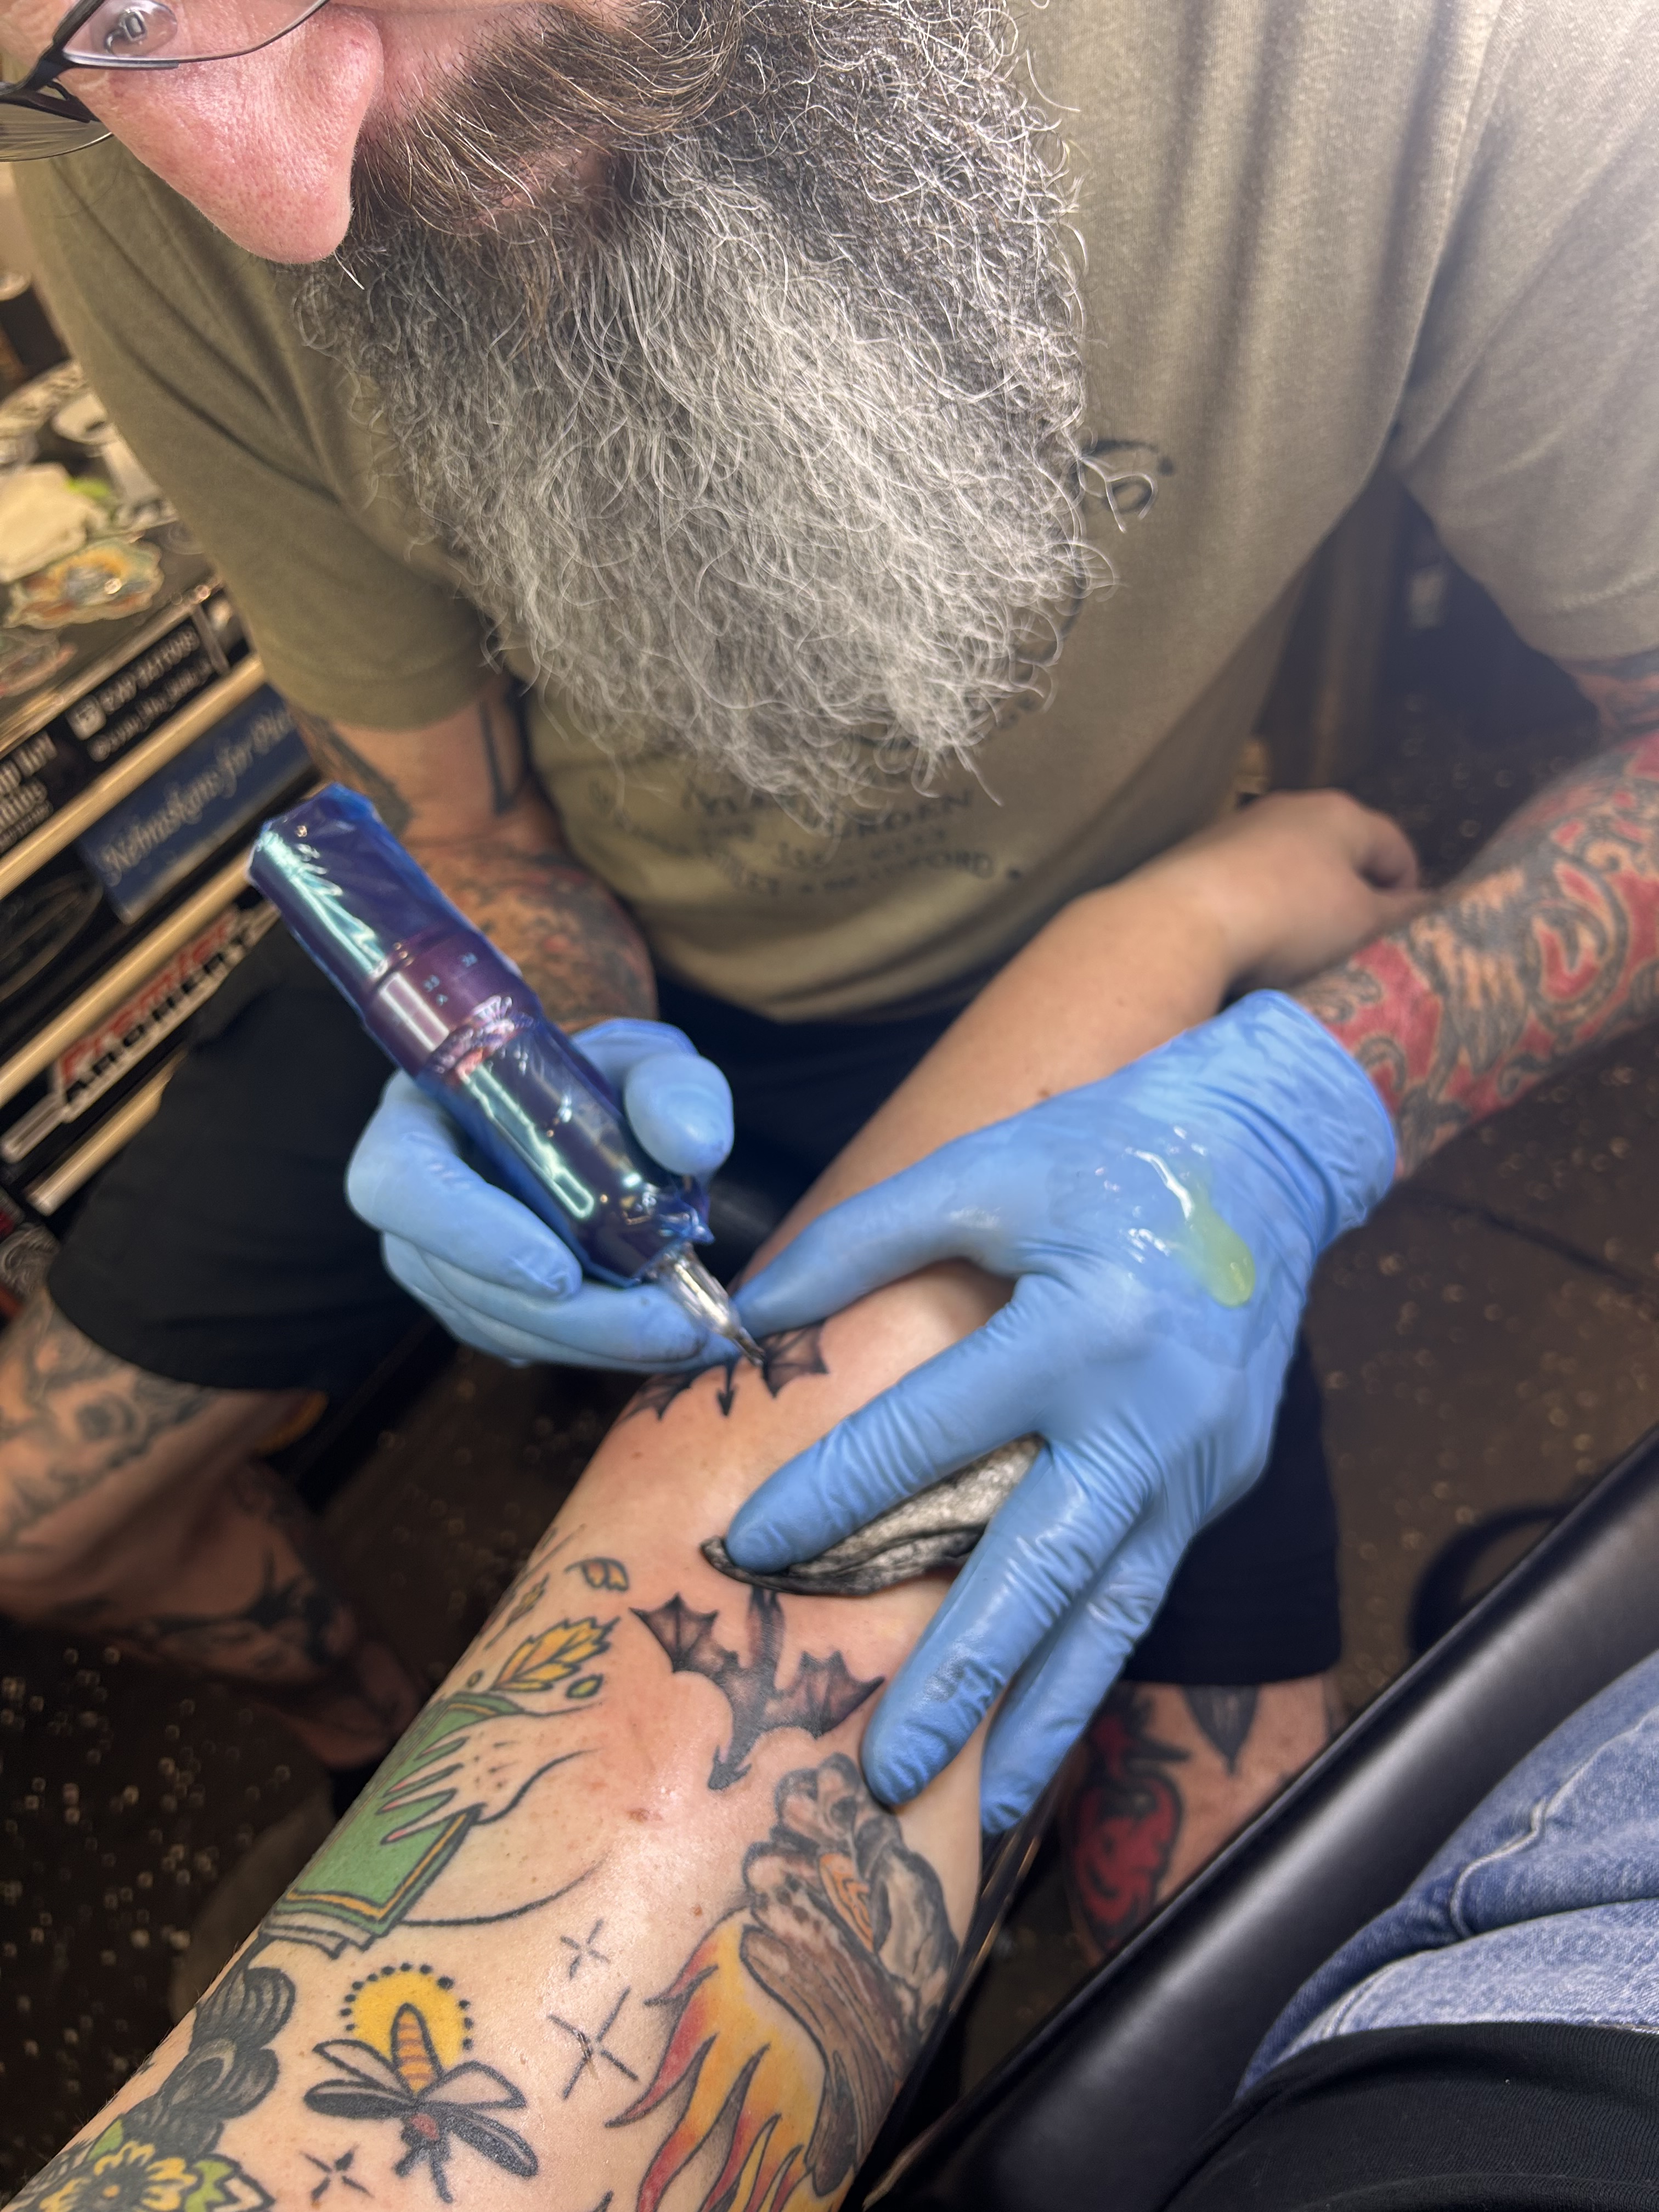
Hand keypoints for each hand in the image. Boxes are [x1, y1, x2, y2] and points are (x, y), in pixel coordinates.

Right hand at [346, 1018, 734, 1369]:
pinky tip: (669, 1340)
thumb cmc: (610, 1082)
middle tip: (671, 1330)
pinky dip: (596, 1348)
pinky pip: (522, 1341)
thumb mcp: (652, 1064)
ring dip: (593, 1343)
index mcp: (423, 1116)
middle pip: (457, 1280)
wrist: (609, 1122)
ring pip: (493, 1324)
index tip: (563, 1275)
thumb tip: (693, 1145)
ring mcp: (438, 1259)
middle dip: (569, 1319)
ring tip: (692, 1337)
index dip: (469, 1236)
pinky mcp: (477, 1303)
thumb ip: (675, 1086)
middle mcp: (414, 1198)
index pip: (401, 1182)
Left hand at [723, 992, 1394, 1828]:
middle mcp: (1149, 1415)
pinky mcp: (1219, 1484)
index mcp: (1082, 1327)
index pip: (931, 1433)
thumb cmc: (1109, 1153)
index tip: (747, 1549)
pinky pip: (1143, 1588)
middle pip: (1041, 1569)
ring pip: (1111, 1614)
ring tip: (981, 1807)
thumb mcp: (986, 1169)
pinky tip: (1043, 1722)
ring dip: (1044, 1715)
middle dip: (961, 1677)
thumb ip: (864, 1238)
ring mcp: (1198, 1463)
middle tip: (882, 1770)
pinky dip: (1090, 1661)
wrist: (1270, 1157)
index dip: (833, 1492)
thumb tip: (749, 1317)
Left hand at [1139, 791, 1425, 990]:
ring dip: (1301, 908)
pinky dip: (1257, 913)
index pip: (1395, 847)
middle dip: (1351, 899)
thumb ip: (1401, 913)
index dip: (1409, 892)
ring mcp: (1235, 830)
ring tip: (1299, 956)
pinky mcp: (1193, 860)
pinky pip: (1244, 887)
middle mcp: (1287, 809)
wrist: (1177, 925)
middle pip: (1339, 855)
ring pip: (1288, 871)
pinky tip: (1248, 948)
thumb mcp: (1361, 923)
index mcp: (1340, 814)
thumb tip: (1427, 903)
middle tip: (1354, 949)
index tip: (1401, 935)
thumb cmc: (1289, 919)